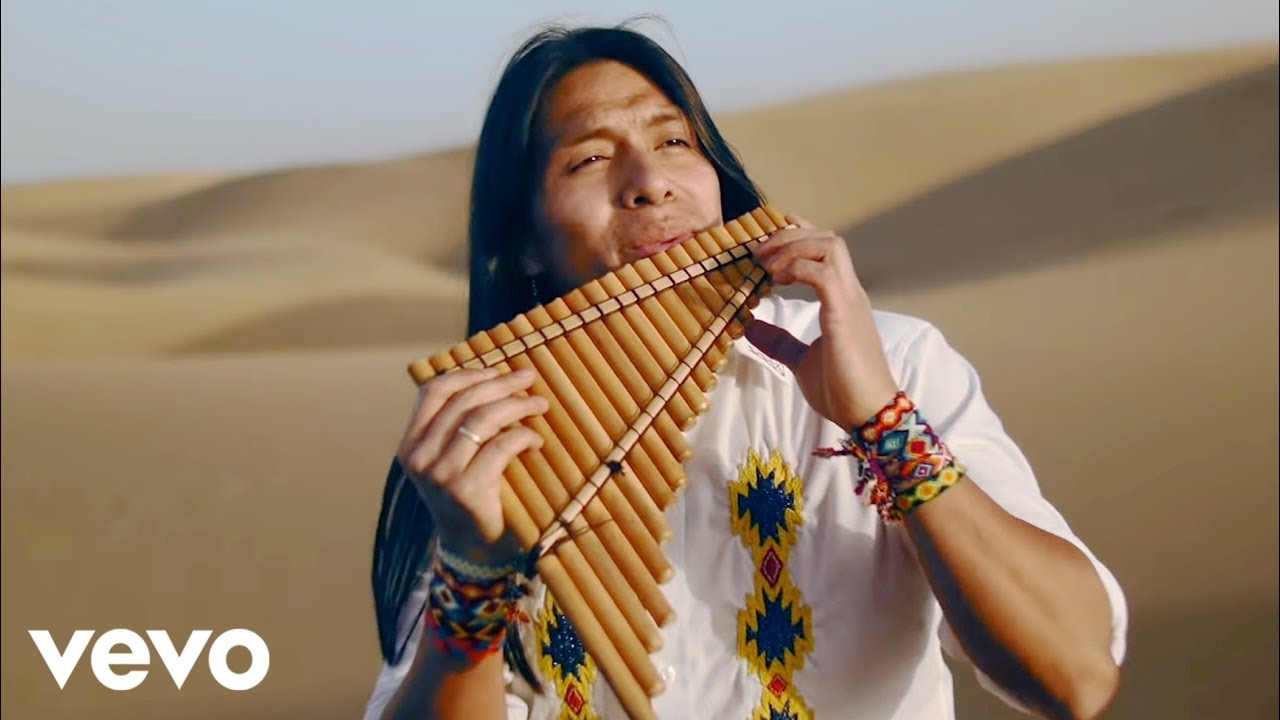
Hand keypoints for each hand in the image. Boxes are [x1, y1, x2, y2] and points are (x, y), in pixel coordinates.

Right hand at [397, 366, 548, 561]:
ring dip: (517, 405)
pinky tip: (536, 440)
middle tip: (528, 378)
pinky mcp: (466, 490)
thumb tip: (495, 380)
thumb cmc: (470, 500)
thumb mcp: (452, 460)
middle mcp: (419, 458)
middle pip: (463, 400)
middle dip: (500, 383)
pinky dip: (524, 436)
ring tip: (539, 404)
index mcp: (411, 445)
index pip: (433, 391)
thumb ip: (458, 427)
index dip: (467, 374)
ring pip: (482, 419)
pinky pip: (501, 446)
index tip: (498, 371)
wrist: (473, 553)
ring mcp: (440, 475)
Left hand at [747, 215, 899, 429]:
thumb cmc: (841, 389)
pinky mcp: (844, 312)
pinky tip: (778, 280)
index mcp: (842, 299)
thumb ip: (780, 341)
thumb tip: (751, 326)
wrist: (868, 413)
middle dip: (791, 235)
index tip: (771, 237)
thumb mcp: (801, 360)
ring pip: (829, 246)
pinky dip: (797, 267)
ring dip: (793, 247)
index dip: (800, 234)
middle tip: (760, 251)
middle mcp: (849, 291)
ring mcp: (850, 299)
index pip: (827, 249)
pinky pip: (822, 272)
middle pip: (828, 238)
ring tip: (767, 264)